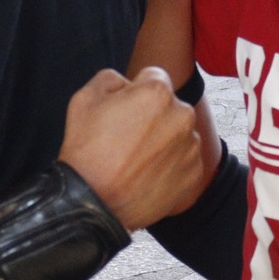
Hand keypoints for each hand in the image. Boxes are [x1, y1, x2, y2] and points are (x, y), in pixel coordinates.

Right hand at [57, 67, 202, 230]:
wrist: (94, 203)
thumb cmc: (86, 151)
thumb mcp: (84, 99)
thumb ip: (111, 79)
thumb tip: (127, 83)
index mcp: (158, 92)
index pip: (154, 77)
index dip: (135, 91)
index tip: (123, 110)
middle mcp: (182, 116)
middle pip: (169, 105)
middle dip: (153, 115)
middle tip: (127, 137)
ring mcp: (191, 147)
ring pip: (178, 133)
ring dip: (163, 140)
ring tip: (135, 159)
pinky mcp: (194, 174)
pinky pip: (184, 159)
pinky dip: (170, 164)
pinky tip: (146, 174)